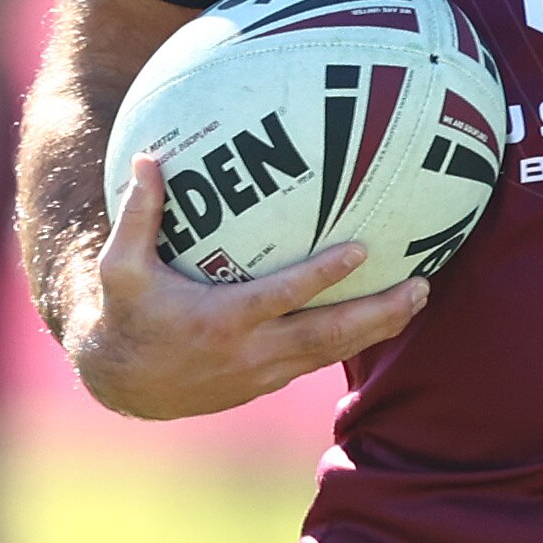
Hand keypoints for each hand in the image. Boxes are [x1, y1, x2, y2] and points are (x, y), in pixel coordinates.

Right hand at [65, 152, 428, 419]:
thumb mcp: (122, 267)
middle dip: (378, 313)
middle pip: (328, 334)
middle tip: (421, 287)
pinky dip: (352, 339)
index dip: (323, 276)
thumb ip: (139, 214)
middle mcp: (250, 351)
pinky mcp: (266, 383)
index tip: (362, 250)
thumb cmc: (125, 315)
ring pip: (332, 351)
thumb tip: (147, 157)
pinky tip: (383, 317)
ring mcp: (262, 373)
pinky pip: (319, 359)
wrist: (124, 384)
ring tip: (418, 299)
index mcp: (221, 320)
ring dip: (378, 327)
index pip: (284, 297)